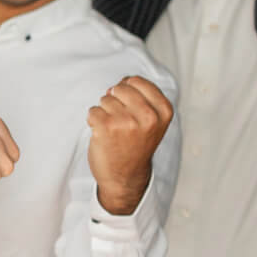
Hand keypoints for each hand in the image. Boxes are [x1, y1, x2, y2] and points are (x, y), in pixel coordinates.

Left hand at [87, 75, 173, 215]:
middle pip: (119, 88)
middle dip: (114, 100)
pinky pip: (92, 111)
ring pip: (105, 99)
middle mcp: (148, 116)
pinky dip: (93, 121)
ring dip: (104, 113)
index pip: (137, 81)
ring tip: (114, 131)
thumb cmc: (136, 145)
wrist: (125, 176)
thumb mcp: (152, 121)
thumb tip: (120, 81)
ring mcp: (127, 122)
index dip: (127, 90)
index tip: (130, 107)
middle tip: (120, 121)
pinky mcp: (107, 128)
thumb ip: (142, 98)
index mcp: (163, 111)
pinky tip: (103, 135)